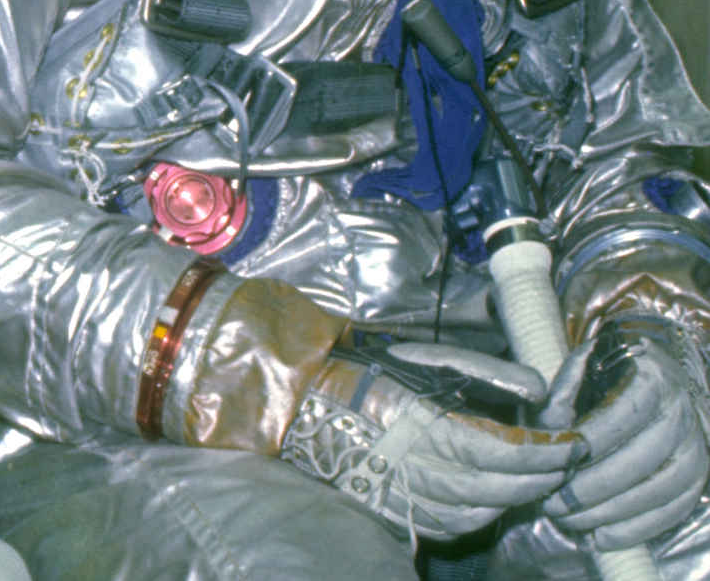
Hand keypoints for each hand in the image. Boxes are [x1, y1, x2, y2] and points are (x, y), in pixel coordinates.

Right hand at [280, 339, 581, 540]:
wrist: (309, 397)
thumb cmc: (373, 371)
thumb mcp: (431, 358)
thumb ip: (488, 371)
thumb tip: (540, 392)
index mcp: (424, 421)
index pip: (504, 450)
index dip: (546, 450)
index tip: (574, 441)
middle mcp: (414, 464)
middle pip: (497, 486)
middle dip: (542, 476)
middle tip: (568, 462)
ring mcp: (402, 493)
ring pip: (478, 511)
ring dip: (518, 499)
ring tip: (541, 480)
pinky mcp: (394, 510)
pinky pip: (451, 525)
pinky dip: (483, 516)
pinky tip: (496, 501)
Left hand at [542, 318, 709, 549]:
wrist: (654, 383)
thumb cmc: (607, 376)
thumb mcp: (582, 369)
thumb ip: (563, 391)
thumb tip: (548, 428)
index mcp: (651, 378)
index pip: (622, 415)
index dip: (590, 441)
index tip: (558, 461)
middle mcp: (680, 413)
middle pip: (639, 460)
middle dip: (591, 487)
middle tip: (553, 503)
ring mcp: (694, 448)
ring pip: (656, 491)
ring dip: (609, 513)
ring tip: (569, 519)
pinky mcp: (696, 479)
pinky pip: (670, 512)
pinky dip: (634, 528)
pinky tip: (599, 535)